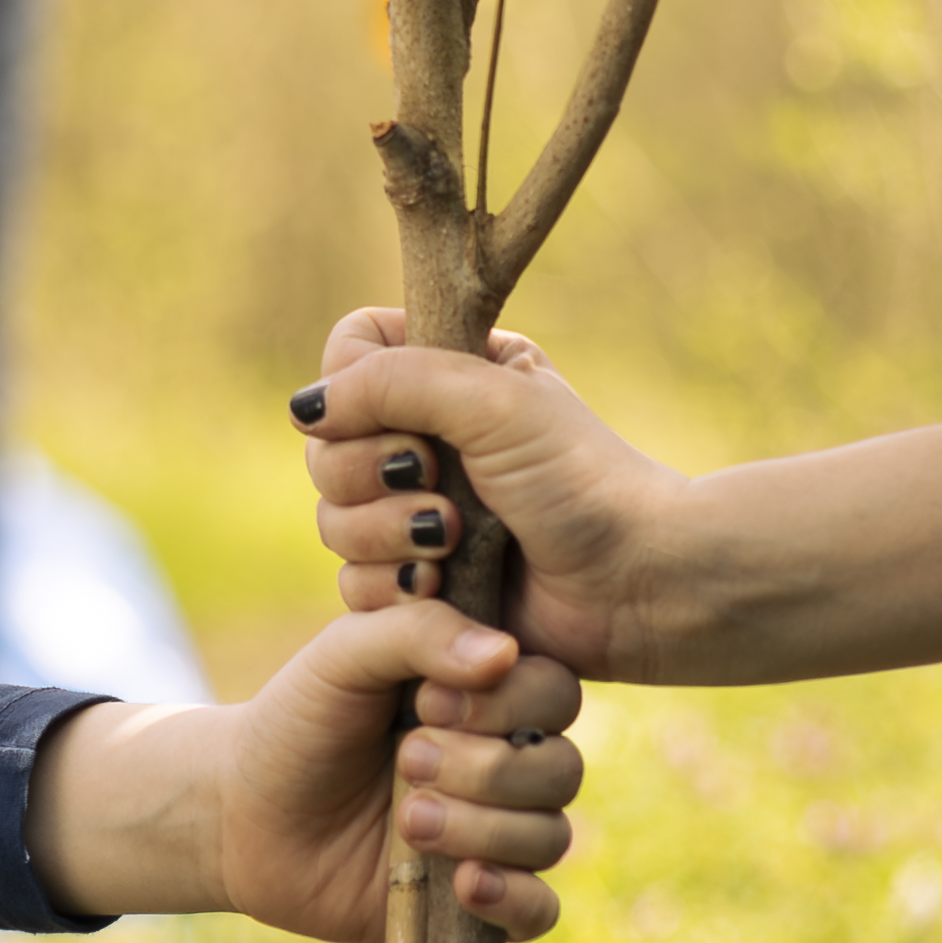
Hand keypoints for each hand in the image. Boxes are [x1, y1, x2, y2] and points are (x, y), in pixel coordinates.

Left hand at [23, 596, 583, 935]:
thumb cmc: (299, 721)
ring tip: (408, 823)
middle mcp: (504, 761)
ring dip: (483, 830)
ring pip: (550, 837)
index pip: (555, 692)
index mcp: (488, 695)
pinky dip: (513, 899)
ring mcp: (495, 833)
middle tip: (406, 761)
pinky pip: (539, 911)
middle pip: (561, 768)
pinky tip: (463, 886)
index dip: (506, 703)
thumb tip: (503, 653)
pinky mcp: (475, 901)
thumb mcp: (344, 655)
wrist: (244, 812)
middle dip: (487, 770)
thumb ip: (419, 633)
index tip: (427, 703)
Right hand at [298, 310, 698, 680]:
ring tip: (450, 543)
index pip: (350, 353)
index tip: (411, 419)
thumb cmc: (580, 483)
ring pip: (332, 518)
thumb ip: (393, 381)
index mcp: (452, 370)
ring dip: (384, 534)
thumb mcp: (492, 402)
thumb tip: (306, 409)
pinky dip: (390, 587)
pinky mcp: (420, 581)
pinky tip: (442, 589)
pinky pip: (354, 582)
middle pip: (325, 445)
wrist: (635, 585)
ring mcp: (420, 511)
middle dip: (372, 475)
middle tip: (439, 486)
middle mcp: (428, 435)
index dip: (356, 387)